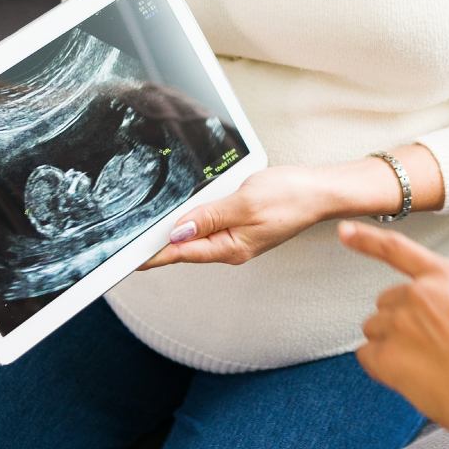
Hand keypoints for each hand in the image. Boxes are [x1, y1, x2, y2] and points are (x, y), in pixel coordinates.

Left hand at [139, 166, 339, 267]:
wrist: (320, 191)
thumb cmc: (290, 197)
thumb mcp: (244, 203)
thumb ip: (209, 216)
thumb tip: (178, 232)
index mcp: (231, 248)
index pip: (182, 253)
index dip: (153, 254)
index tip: (128, 258)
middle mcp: (232, 247)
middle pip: (187, 246)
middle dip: (160, 241)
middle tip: (131, 236)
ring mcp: (238, 237)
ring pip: (198, 235)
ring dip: (178, 228)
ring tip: (153, 225)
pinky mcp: (243, 224)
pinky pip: (211, 224)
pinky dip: (197, 218)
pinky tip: (188, 211)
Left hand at [341, 221, 448, 448]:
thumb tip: (436, 318)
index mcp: (445, 277)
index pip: (396, 249)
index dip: (366, 238)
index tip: (344, 230)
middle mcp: (416, 294)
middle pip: (386, 303)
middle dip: (399, 322)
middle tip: (430, 349)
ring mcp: (398, 324)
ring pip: (374, 330)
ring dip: (390, 345)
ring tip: (425, 365)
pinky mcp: (386, 357)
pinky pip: (367, 356)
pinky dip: (382, 367)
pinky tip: (410, 378)